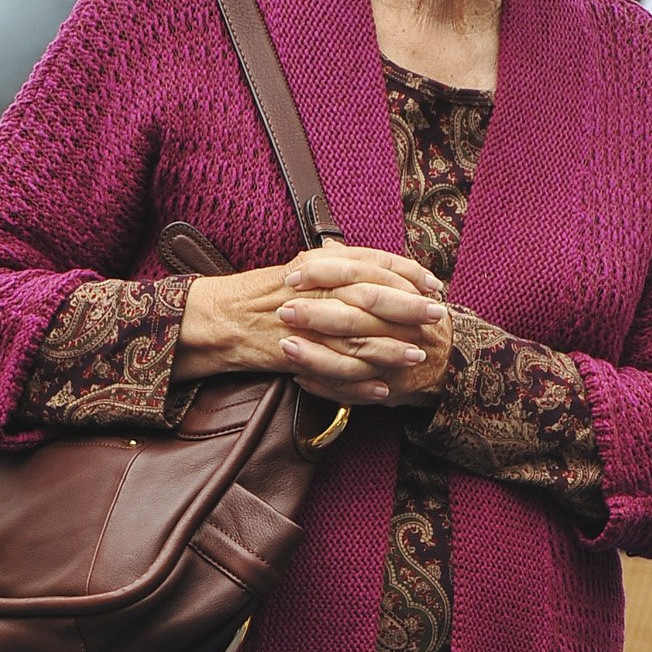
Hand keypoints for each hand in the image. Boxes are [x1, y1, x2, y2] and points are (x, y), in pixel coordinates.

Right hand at [174, 241, 452, 405]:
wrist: (213, 318)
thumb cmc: (254, 294)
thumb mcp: (296, 268)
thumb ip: (332, 265)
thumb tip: (366, 262)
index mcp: (316, 264)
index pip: (370, 261)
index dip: (405, 271)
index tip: (432, 282)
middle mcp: (312, 288)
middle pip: (369, 295)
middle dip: (408, 306)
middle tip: (438, 315)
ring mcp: (302, 322)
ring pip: (355, 335)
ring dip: (390, 347)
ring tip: (418, 356)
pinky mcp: (291, 353)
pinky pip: (330, 371)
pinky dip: (359, 382)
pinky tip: (383, 390)